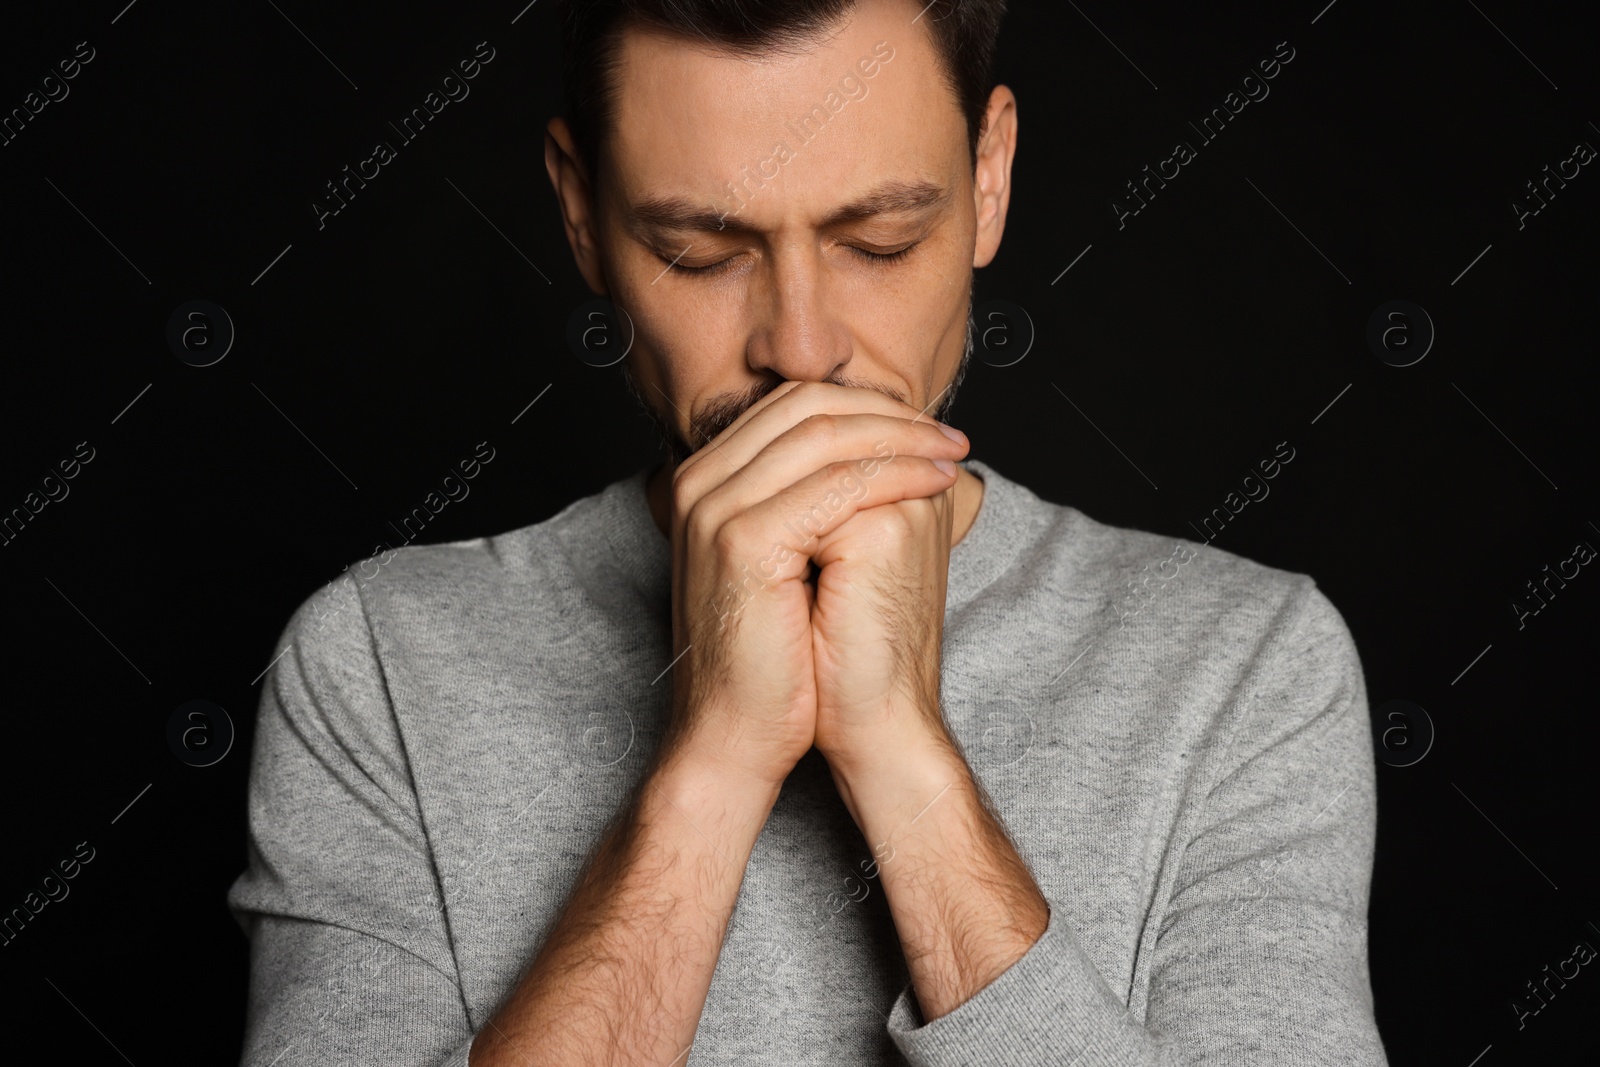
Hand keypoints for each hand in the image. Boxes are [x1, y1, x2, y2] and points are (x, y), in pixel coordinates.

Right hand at [657, 381, 968, 790]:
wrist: (738, 732)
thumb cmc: (773, 655)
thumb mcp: (790, 559)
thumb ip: (813, 498)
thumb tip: (882, 453)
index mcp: (706, 479)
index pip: (792, 405)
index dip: (867, 406)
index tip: (926, 428)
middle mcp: (697, 481)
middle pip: (806, 407)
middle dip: (889, 413)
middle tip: (947, 434)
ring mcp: (713, 506)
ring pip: (824, 437)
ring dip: (901, 439)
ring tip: (951, 453)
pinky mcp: (741, 540)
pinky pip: (834, 484)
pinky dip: (895, 475)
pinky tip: (934, 483)